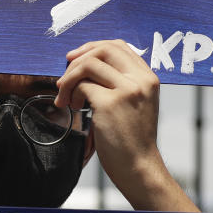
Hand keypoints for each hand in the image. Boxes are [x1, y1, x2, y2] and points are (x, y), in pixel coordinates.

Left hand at [55, 39, 194, 211]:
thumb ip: (120, 82)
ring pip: (88, 65)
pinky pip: (82, 86)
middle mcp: (141, 79)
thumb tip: (86, 64)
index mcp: (148, 77)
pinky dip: (72, 95)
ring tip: (67, 99)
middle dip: (77, 60)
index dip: (92, 48)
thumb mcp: (135, 103)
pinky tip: (75, 109)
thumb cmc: (132, 139)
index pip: (118, 46)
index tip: (74, 59)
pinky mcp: (111, 103)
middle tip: (64, 79)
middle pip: (102, 49)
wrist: (139, 167)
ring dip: (70, 79)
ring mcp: (127, 89)